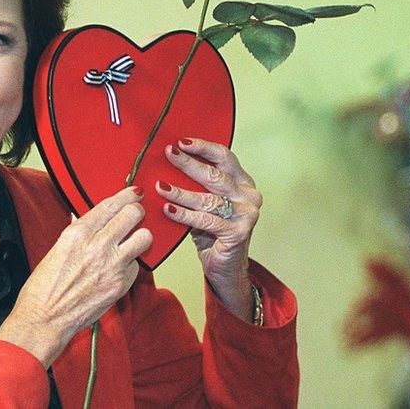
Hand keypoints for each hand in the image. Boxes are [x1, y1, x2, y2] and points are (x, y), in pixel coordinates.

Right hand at [0, 186, 151, 366]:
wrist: (45, 319)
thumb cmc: (44, 287)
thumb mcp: (58, 248)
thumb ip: (79, 233)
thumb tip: (90, 220)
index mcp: (78, 233)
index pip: (111, 205)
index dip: (127, 195)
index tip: (134, 193)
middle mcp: (97, 245)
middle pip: (133, 215)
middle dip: (137, 212)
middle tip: (136, 215)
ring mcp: (112, 266)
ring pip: (144, 238)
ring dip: (141, 237)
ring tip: (134, 240)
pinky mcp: (120, 285)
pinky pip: (136, 266)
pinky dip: (131, 265)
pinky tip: (120, 269)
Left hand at [157, 137, 262, 321]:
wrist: (225, 267)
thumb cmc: (211, 231)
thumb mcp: (204, 204)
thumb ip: (195, 186)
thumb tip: (165, 165)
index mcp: (242, 182)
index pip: (224, 157)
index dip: (203, 147)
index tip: (180, 141)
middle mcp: (248, 195)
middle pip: (214, 175)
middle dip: (188, 163)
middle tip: (168, 154)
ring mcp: (246, 214)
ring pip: (208, 199)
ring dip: (181, 192)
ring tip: (160, 186)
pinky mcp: (238, 232)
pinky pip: (205, 220)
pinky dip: (184, 215)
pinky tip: (168, 210)